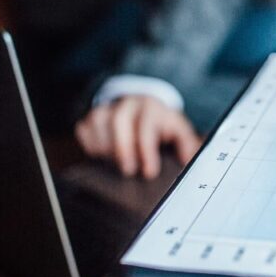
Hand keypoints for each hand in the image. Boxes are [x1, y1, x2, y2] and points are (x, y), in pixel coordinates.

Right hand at [76, 95, 200, 179]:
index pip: (147, 126)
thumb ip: (187, 144)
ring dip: (105, 147)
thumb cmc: (161, 123)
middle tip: (128, 171)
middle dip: (122, 148)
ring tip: (115, 164)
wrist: (143, 107)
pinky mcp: (93, 115)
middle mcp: (129, 104)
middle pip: (119, 121)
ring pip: (99, 123)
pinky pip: (85, 129)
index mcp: (152, 107)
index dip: (147, 151)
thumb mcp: (178, 130)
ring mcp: (109, 107)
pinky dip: (90, 144)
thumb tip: (189, 161)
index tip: (149, 172)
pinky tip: (101, 156)